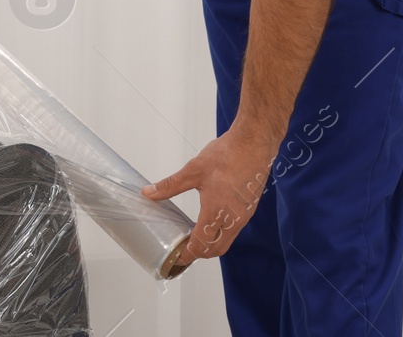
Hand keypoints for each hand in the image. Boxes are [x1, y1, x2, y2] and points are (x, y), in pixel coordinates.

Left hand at [140, 125, 280, 266]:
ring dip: (211, 244)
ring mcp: (243, 215)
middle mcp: (233, 220)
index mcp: (216, 213)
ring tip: (194, 236)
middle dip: (200, 254)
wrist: (254, 144)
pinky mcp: (249, 208)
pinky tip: (211, 220)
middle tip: (184, 249)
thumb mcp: (193, 170)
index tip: (177, 258)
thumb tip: (148, 193)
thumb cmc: (226, 156)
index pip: (201, 245)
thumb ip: (170, 186)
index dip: (188, 255)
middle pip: (216, 249)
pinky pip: (234, 229)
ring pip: (227, 240)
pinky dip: (221, 233)